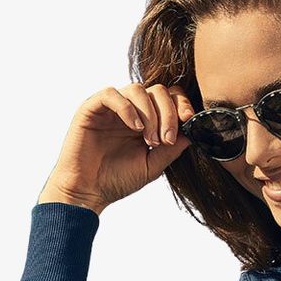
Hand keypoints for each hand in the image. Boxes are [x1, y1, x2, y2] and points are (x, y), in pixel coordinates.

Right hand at [37, 81, 195, 213]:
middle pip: (157, 90)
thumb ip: (172, 149)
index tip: (189, 120)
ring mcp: (111, 108)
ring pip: (136, 89)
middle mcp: (130, 110)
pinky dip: (128, 108)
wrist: (87, 192)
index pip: (168, 98)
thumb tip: (193, 131)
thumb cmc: (117, 180)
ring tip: (150, 140)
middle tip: (166, 139)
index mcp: (146, 121)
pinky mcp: (91, 108)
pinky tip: (135, 128)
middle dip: (168, 113)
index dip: (181, 104)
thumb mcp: (152, 166)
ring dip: (150, 113)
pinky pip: (111, 94)